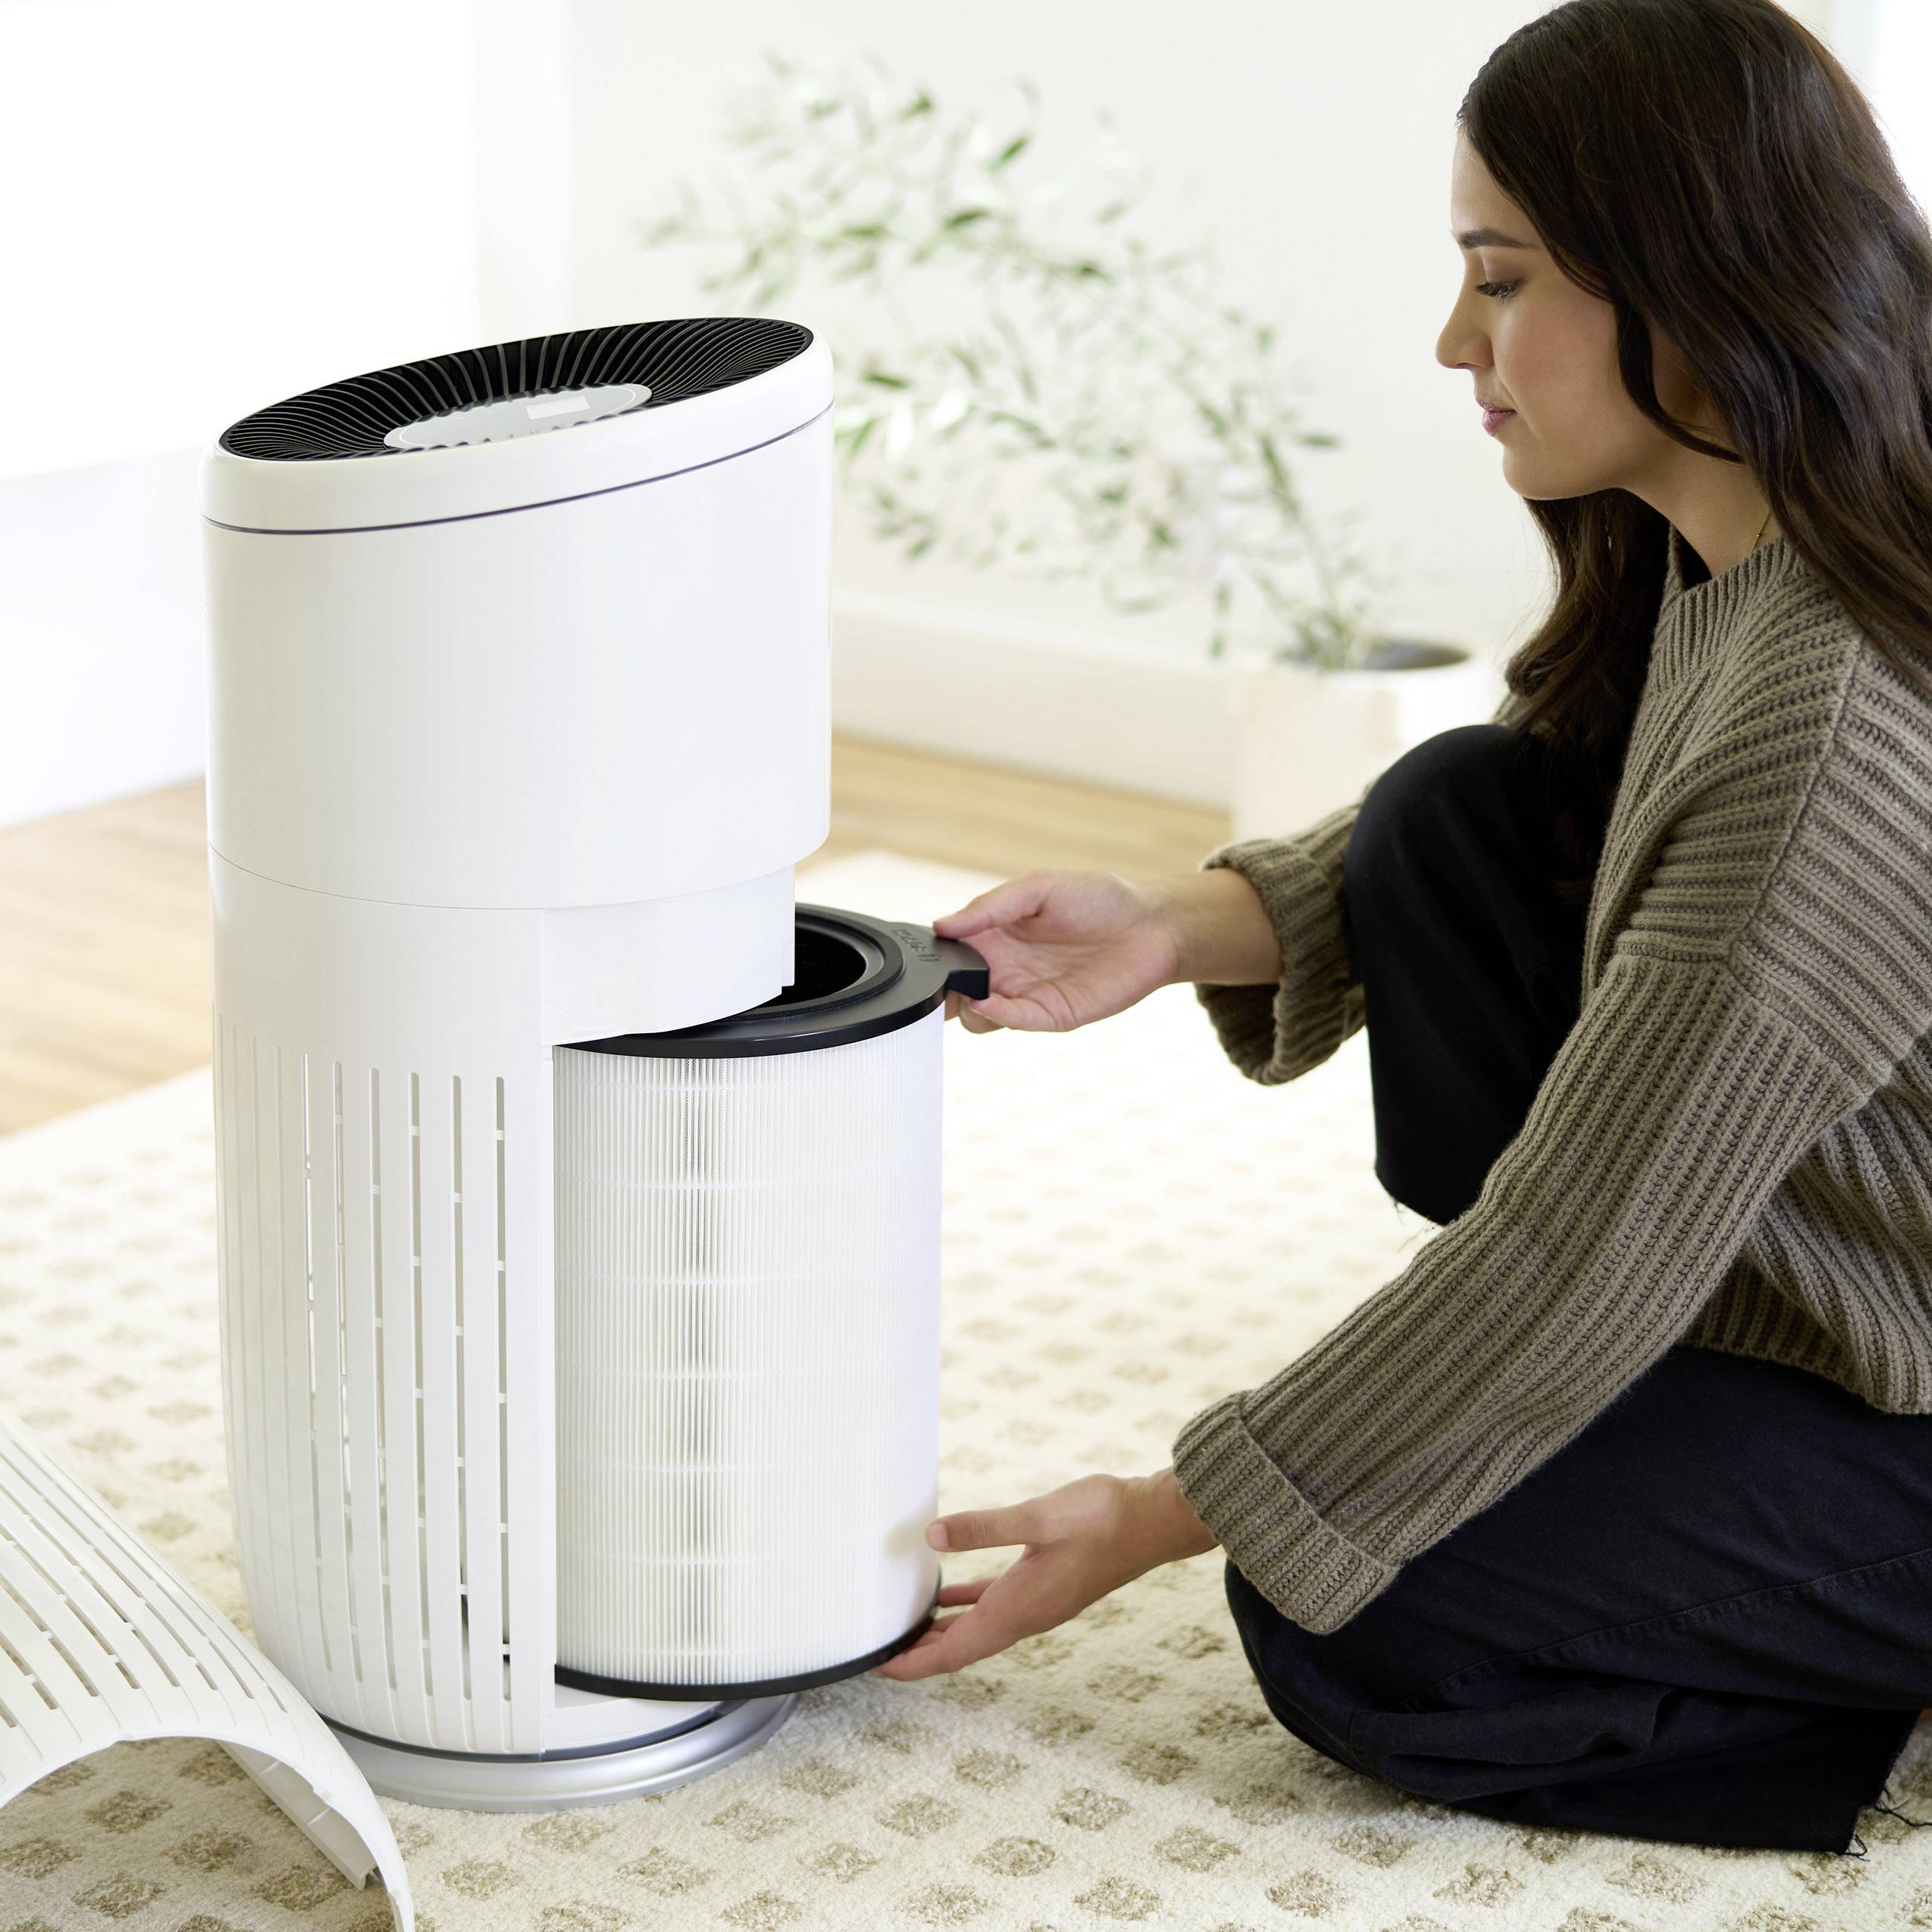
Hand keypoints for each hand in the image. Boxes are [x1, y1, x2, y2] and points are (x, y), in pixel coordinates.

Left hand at [872, 1468, 1218, 1679]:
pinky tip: (947, 1590)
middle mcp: (1025, 1615)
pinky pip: (994, 1603)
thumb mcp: (1038, 1517)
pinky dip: (965, 1603)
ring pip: (976, 1627)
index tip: (877, 1667)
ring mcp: (1037, 1601)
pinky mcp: (1045, 1583)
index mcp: (1018, 1609)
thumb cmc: (1102, 1519)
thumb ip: (983, 1528)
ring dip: (940, 1631)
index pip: (954, 1652)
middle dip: (920, 1652)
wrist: (1152, 1521)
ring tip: (903, 1626)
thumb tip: (931, 1537)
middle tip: (878, 1648)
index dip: (914, 1663)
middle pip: (960, 1647)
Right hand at [933, 869, 1182, 1033]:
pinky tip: (989, 1001)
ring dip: (966, 1008)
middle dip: (939, 995)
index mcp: (995, 934)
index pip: (949, 954)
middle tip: (936, 985)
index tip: (922, 959)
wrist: (1151, 925)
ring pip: (978, 1016)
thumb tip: (943, 924)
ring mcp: (1026, 993)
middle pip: (955, 993)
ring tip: (969, 991)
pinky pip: (1015, 1021)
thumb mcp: (1039, 887)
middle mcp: (1005, 968)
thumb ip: (990, 906)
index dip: (932, 960)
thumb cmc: (1099, 898)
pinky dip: (996, 1016)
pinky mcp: (1051, 1014)